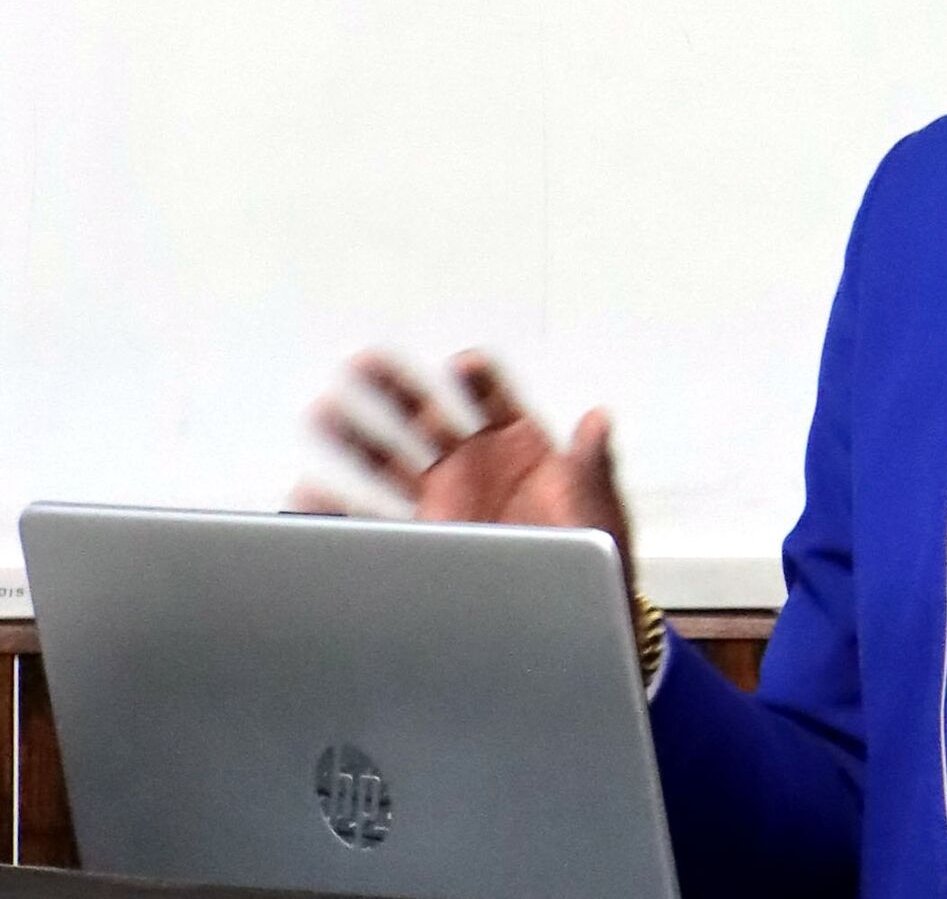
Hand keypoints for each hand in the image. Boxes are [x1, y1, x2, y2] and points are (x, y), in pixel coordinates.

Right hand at [296, 351, 653, 670]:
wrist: (572, 619)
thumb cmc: (592, 561)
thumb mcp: (596, 510)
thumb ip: (591, 463)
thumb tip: (598, 421)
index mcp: (521, 448)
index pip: (493, 399)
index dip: (477, 380)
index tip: (461, 366)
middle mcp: (476, 469)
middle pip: (426, 416)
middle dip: (395, 388)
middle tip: (365, 363)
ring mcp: (444, 502)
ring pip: (389, 458)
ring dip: (356, 436)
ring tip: (324, 412)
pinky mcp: (422, 540)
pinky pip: (373, 518)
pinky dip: (340, 508)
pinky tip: (313, 494)